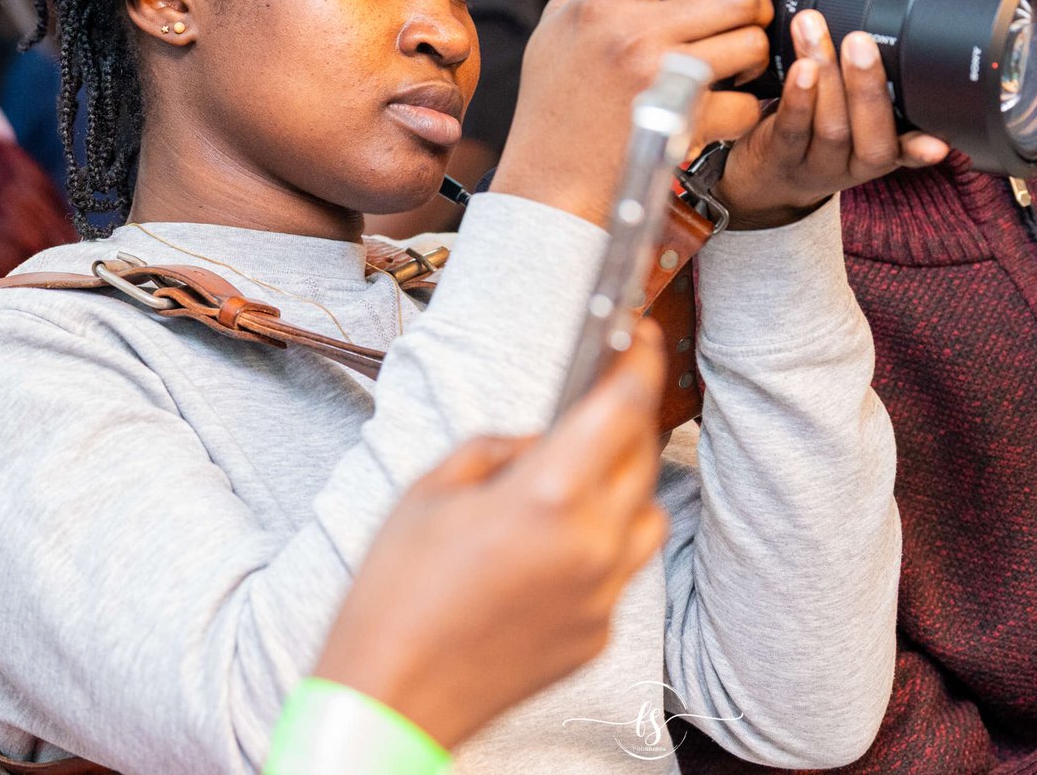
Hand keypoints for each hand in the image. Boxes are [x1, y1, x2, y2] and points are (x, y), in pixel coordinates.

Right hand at [314, 319, 668, 749]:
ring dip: (623, 484)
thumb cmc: (395, 592)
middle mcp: (592, 543)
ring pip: (645, 513)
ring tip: (572, 482)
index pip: (623, 407)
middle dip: (625, 418)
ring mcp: (602, 595)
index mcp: (550, 496)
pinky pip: (621, 569)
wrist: (391, 700)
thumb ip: (499, 448)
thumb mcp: (430, 489)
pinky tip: (549, 549)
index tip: (643, 336)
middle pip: (643, 455)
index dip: (641, 361)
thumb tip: (540, 441)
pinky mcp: (598, 634)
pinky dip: (601, 544)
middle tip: (594, 403)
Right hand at [491, 0, 770, 225]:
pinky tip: (724, 108)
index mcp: (602, 0)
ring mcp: (659, 77)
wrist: (549, 181)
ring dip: (751, 54)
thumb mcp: (559, 20)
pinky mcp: (682, 122)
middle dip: (753, 4)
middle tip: (746, 16)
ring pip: (747, 45)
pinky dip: (744, 108)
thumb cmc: (553, 102)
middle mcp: (631, 31)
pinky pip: (744, 103)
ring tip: (735, 63)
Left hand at [717, 9, 948, 229]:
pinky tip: (799, 67)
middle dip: (868, 87)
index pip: (907, 151)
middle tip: (861, 41)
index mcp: (881, 154)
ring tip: (815, 30)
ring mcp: (816, 165)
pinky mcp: (780, 157)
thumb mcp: (854, 122)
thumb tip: (892, 27)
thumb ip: (874, 89)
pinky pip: (791, 130)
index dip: (922, 148)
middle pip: (872, 137)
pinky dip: (797, 98)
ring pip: (830, 126)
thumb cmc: (816, 133)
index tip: (940, 143)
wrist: (767, 176)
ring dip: (826, 75)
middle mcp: (853, 165)